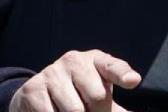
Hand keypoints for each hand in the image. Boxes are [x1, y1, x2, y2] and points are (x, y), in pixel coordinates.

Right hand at [9, 50, 141, 111]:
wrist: (39, 95)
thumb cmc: (80, 96)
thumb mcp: (99, 97)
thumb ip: (116, 108)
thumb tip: (133, 107)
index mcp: (96, 61)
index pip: (112, 66)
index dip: (122, 74)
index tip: (133, 81)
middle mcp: (74, 60)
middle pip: (97, 97)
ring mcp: (52, 72)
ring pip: (74, 111)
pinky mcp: (33, 89)